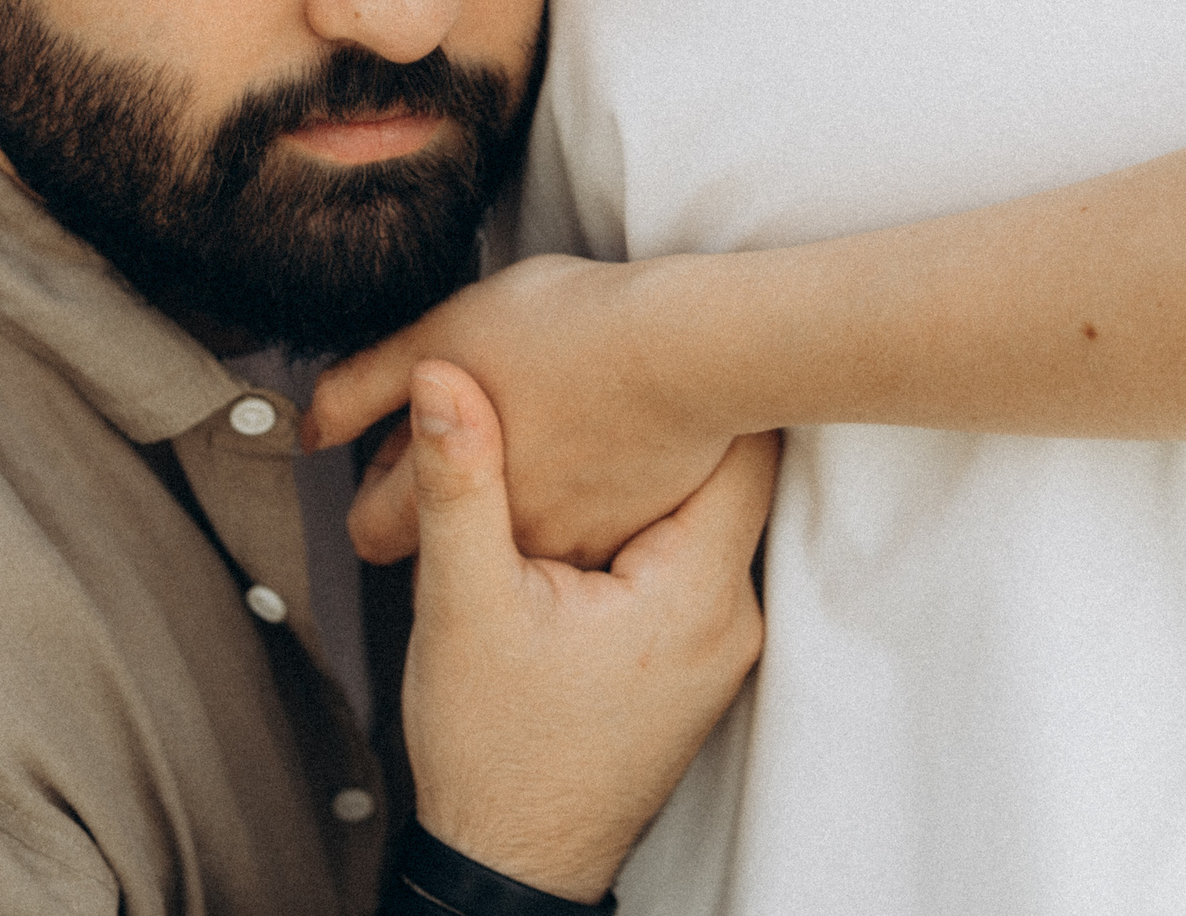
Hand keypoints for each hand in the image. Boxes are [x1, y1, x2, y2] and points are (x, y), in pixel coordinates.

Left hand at [309, 253, 744, 569]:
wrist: (686, 349)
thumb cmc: (561, 329)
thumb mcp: (438, 333)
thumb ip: (361, 386)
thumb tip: (312, 429)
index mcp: (444, 498)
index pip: (371, 529)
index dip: (380, 473)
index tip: (409, 430)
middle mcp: (503, 546)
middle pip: (440, 547)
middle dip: (438, 502)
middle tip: (473, 433)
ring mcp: (575, 552)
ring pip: (518, 545)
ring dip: (517, 503)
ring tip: (548, 429)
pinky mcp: (638, 540)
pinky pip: (590, 538)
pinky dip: (583, 503)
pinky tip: (601, 446)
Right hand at [401, 361, 775, 902]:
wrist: (507, 860)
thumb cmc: (493, 751)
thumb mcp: (461, 604)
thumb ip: (458, 482)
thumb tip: (442, 379)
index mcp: (693, 593)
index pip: (743, 445)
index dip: (702, 378)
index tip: (657, 324)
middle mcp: (731, 615)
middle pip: (725, 474)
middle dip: (670, 418)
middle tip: (616, 352)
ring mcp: (718, 640)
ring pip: (702, 514)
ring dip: (649, 469)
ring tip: (594, 414)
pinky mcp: (692, 654)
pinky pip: (685, 557)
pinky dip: (641, 520)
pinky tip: (585, 499)